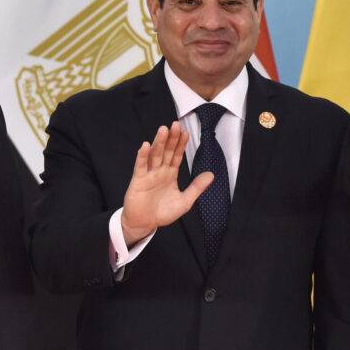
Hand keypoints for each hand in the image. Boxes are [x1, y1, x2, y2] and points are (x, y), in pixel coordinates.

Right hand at [121, 122, 212, 246]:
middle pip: (166, 151)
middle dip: (171, 138)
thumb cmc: (162, 213)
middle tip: (175, 124)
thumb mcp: (185, 201)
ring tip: (163, 130)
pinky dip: (142, 156)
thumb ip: (197, 187)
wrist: (145, 224)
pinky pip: (141, 166)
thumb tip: (211, 175)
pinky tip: (145, 146)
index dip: (181, 144)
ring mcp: (148, 174)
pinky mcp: (138, 181)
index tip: (186, 132)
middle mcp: (159, 171)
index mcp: (170, 174)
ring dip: (158, 142)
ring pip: (155, 155)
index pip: (176, 155)